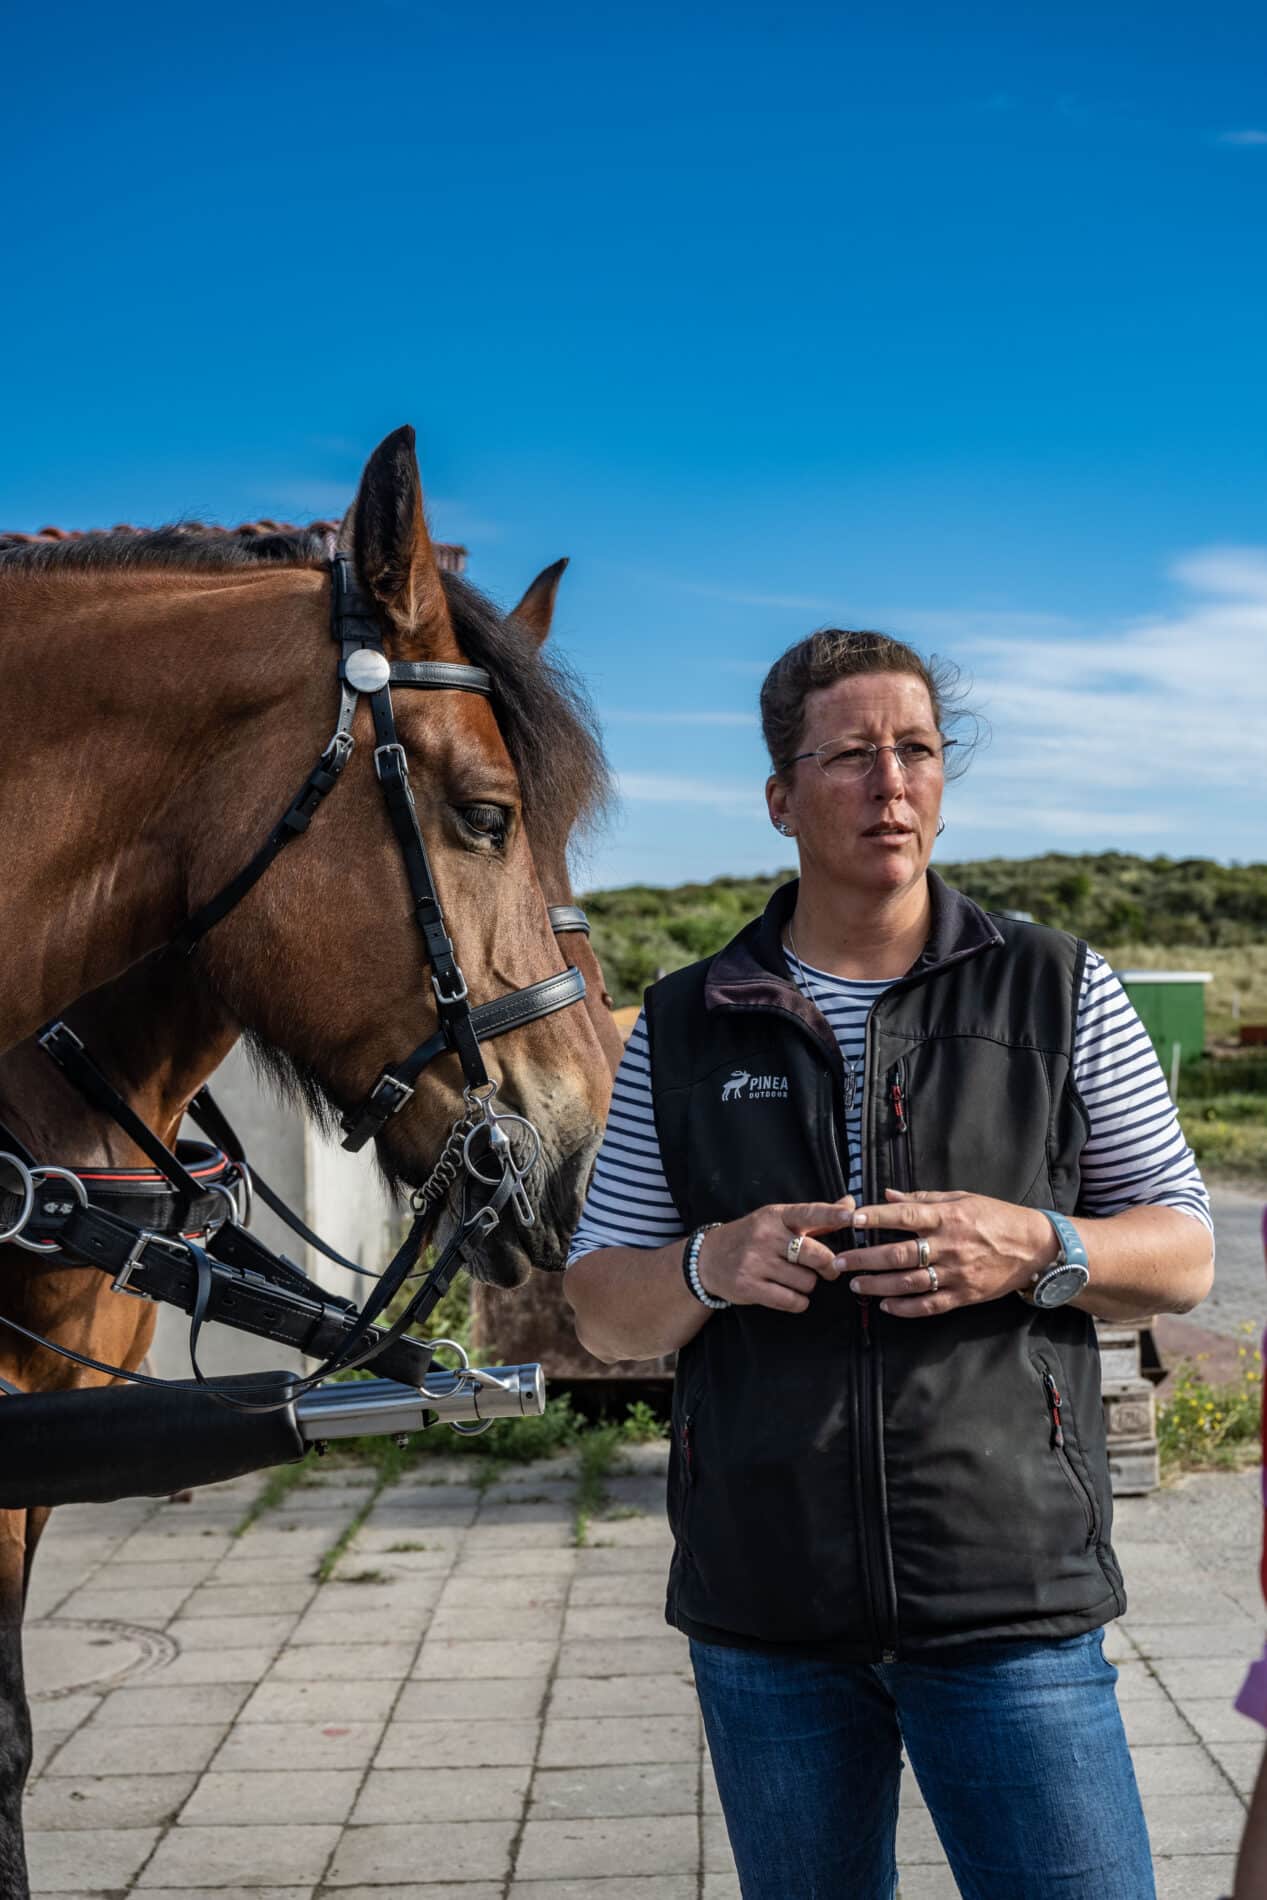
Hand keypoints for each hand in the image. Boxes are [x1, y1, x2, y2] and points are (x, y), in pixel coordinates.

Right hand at [698, 1198, 856, 1313]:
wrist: (708, 1258)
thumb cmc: (752, 1237)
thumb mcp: (777, 1220)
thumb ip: (815, 1217)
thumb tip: (850, 1204)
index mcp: (775, 1215)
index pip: (809, 1213)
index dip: (832, 1216)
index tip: (852, 1218)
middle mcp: (765, 1236)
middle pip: (816, 1255)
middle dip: (829, 1266)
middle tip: (828, 1270)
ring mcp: (755, 1262)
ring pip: (807, 1281)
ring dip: (808, 1284)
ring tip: (795, 1278)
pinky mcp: (749, 1287)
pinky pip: (792, 1301)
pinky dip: (798, 1302)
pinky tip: (790, 1294)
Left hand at [834, 1189, 1059, 1318]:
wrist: (1035, 1248)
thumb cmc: (995, 1217)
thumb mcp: (961, 1198)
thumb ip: (922, 1197)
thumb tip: (886, 1194)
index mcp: (947, 1217)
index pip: (904, 1215)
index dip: (875, 1217)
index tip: (850, 1220)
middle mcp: (949, 1245)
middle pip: (898, 1254)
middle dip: (864, 1259)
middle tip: (839, 1262)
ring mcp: (956, 1273)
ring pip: (909, 1283)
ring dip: (878, 1285)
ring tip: (856, 1285)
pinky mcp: (964, 1294)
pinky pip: (930, 1305)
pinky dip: (906, 1308)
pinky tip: (886, 1305)